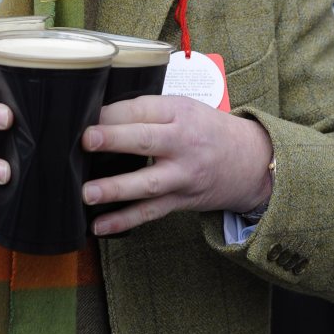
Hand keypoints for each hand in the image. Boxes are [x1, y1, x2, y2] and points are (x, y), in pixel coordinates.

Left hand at [81, 95, 272, 234]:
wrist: (251, 161)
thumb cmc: (206, 130)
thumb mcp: (183, 108)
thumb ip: (148, 111)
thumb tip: (97, 116)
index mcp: (178, 113)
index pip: (142, 108)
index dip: (112, 112)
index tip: (83, 115)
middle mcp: (182, 143)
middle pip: (146, 140)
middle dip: (115, 139)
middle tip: (86, 140)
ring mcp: (182, 175)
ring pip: (148, 182)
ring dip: (116, 188)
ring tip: (87, 192)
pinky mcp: (180, 201)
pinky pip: (150, 212)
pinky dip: (124, 220)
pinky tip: (100, 225)